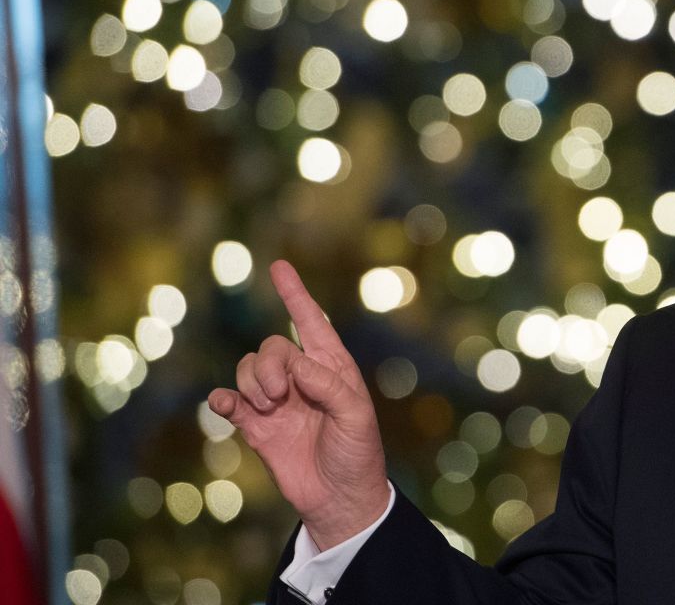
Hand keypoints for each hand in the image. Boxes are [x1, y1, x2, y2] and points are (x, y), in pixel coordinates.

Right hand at [208, 260, 387, 549]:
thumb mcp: (356, 416)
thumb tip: (295, 364)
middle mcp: (302, 379)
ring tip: (268, 408)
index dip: (295, 295)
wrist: (340, 498)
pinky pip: (230, 400)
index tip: (279, 267)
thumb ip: (328, 386)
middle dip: (270, 366)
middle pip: (271, 348)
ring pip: (248, 369)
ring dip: (251, 382)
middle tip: (280, 396)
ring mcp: (277, 401)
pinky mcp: (257, 426)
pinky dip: (224, 398)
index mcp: (332, 368)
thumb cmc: (359, 453)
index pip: (311, 323)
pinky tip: (228, 405)